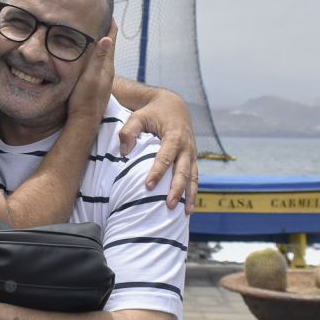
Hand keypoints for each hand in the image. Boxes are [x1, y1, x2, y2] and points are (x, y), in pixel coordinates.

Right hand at [66, 19, 116, 124]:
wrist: (84, 121)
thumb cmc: (85, 100)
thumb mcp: (90, 77)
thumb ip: (98, 59)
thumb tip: (107, 38)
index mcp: (106, 65)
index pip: (111, 39)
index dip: (110, 24)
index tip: (107, 9)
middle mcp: (107, 70)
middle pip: (108, 44)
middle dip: (104, 29)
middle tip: (98, 15)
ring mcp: (102, 77)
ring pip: (102, 54)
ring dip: (99, 41)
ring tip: (93, 30)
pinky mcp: (96, 83)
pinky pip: (96, 63)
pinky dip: (94, 53)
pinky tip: (87, 55)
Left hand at [119, 89, 197, 213]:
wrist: (174, 106)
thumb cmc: (152, 113)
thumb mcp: (138, 116)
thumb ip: (128, 131)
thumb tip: (124, 152)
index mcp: (174, 136)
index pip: (165, 157)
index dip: (157, 172)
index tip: (148, 186)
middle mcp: (186, 146)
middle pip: (183, 171)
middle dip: (177, 189)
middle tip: (169, 205)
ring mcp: (192, 154)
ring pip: (192, 177)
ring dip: (189, 195)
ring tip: (185, 213)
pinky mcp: (192, 159)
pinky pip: (194, 177)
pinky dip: (193, 192)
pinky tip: (189, 208)